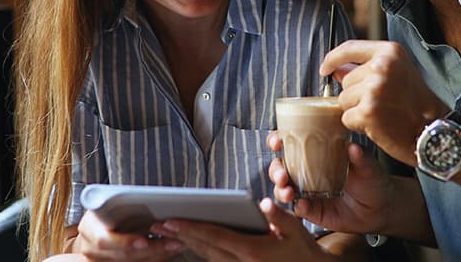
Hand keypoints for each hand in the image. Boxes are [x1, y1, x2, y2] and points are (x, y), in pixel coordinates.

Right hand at [74, 209, 183, 260]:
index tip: (144, 241)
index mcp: (89, 228)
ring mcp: (99, 261)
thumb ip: (118, 202)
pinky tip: (168, 250)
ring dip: (158, 254)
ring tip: (177, 244)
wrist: (95, 225)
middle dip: (151, 249)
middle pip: (124, 255)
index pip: (104, 240)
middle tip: (174, 241)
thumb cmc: (105, 209)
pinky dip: (155, 258)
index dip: (125, 242)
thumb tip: (143, 198)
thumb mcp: (107, 202)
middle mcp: (91, 249)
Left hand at [150, 198, 334, 261]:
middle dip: (181, 235)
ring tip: (166, 233)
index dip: (192, 228)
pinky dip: (199, 253)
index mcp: (252, 251)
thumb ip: (278, 216)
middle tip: (158, 224)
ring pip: (206, 258)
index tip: (172, 220)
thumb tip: (263, 203)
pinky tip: (189, 244)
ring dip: (186, 244)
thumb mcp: (296, 229)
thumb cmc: (302, 250)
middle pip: (204, 248)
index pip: (215, 237)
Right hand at [268, 134, 393, 234]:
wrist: (381, 209)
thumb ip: (360, 157)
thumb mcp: (368, 166)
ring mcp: (308, 192)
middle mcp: (308, 172)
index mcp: (316, 154)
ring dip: (280, 189)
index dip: (277, 141)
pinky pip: (299, 208)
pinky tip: (302, 205)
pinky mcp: (313, 211)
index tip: (276, 142)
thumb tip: (352, 147)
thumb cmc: (373, 180)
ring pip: (284, 189)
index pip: (291, 143)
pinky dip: (297, 207)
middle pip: (280, 167)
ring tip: (288, 192)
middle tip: (282, 175)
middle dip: (275, 170)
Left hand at [321, 40, 447, 164]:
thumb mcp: (396, 73)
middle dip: (356, 94)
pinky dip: (357, 125)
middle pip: (345, 80)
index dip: (332, 59)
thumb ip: (367, 66)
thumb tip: (335, 68)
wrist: (431, 131)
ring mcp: (374, 88)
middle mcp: (382, 66)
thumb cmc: (415, 104)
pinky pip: (346, 118)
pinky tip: (377, 125)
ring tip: (381, 113)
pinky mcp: (368, 111)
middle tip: (382, 103)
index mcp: (390, 52)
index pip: (349, 48)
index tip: (324, 69)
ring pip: (343, 100)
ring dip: (356, 110)